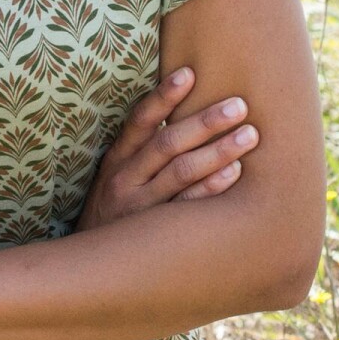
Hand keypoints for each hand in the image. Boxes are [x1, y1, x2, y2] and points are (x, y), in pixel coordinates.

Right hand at [75, 68, 256, 234]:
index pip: (140, 120)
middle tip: (240, 105)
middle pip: (168, 144)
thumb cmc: (113, 211)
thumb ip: (141, 149)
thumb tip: (183, 113)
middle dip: (205, 122)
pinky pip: (187, 207)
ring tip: (250, 135)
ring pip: (181, 173)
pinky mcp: (155, 233)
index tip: (189, 73)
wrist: (89, 266)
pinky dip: (211, 188)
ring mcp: (140, 208)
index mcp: (116, 160)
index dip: (163, 97)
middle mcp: (126, 180)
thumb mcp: (114, 177)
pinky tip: (235, 173)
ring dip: (218, 151)